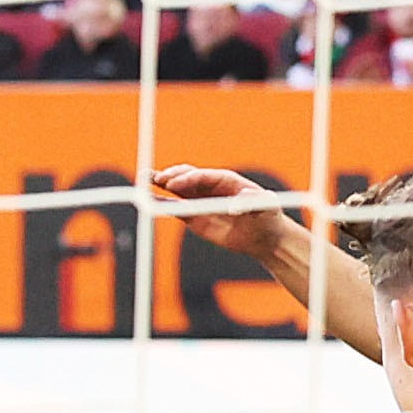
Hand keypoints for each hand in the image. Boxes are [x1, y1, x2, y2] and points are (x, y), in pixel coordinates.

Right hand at [146, 164, 301, 257]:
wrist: (263, 236)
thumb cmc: (267, 217)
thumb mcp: (265, 207)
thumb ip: (252, 203)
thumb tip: (237, 204)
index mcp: (226, 180)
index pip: (203, 176)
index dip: (189, 178)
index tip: (176, 183)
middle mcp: (210, 187)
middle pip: (187, 177)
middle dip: (173, 176)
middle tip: (160, 179)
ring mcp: (200, 200)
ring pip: (177, 188)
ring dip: (162, 183)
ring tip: (145, 179)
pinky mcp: (194, 216)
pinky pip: (176, 208)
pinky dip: (162, 203)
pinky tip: (149, 199)